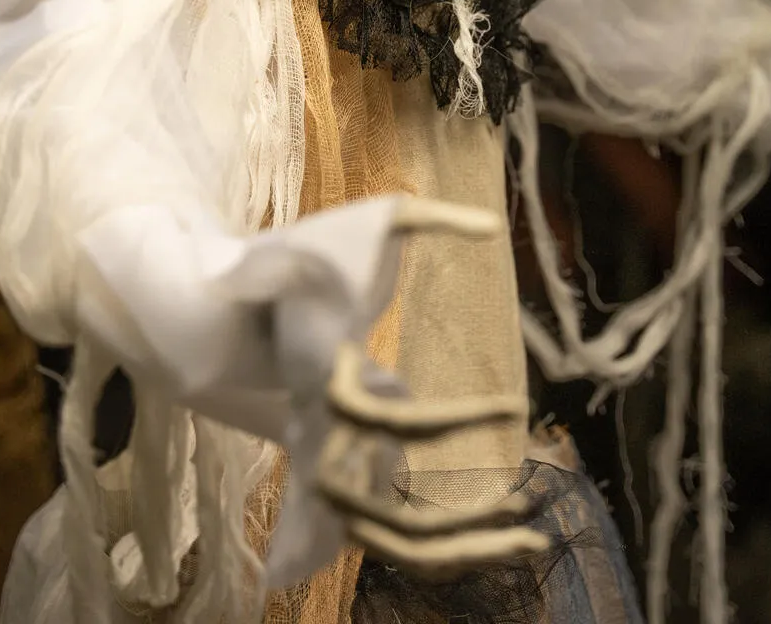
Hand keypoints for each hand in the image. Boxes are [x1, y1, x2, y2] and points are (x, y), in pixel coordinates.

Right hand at [314, 196, 549, 578]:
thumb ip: (433, 217)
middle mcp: (322, 431)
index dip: (459, 419)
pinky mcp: (336, 468)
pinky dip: (436, 545)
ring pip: (387, 540)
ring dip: (458, 552)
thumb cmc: (315, 254)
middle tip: (531, 521)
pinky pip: (384, 528)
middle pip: (387, 520)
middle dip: (462, 533)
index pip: (395, 420)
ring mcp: (322, 457)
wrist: (239, 298)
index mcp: (329, 373)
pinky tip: (495, 536)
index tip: (513, 405)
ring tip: (531, 543)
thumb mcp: (373, 219)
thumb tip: (495, 227)